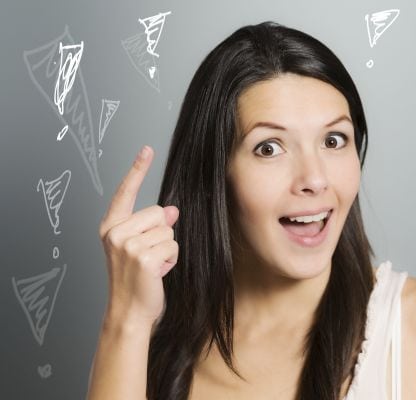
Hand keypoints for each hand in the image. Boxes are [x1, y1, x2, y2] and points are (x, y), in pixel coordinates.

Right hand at [98, 145, 179, 326]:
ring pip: (168, 231)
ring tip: (152, 267)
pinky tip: (158, 273)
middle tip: (148, 257)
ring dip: (167, 250)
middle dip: (161, 234)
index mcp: (111, 227)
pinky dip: (171, 261)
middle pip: (157, 212)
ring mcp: (128, 245)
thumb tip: (171, 210)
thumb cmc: (135, 280)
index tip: (147, 149)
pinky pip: (173, 247)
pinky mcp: (143, 258)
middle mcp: (115, 233)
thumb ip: (150, 225)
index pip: (126, 192)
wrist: (129, 311)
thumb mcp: (139, 247)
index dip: (137, 169)